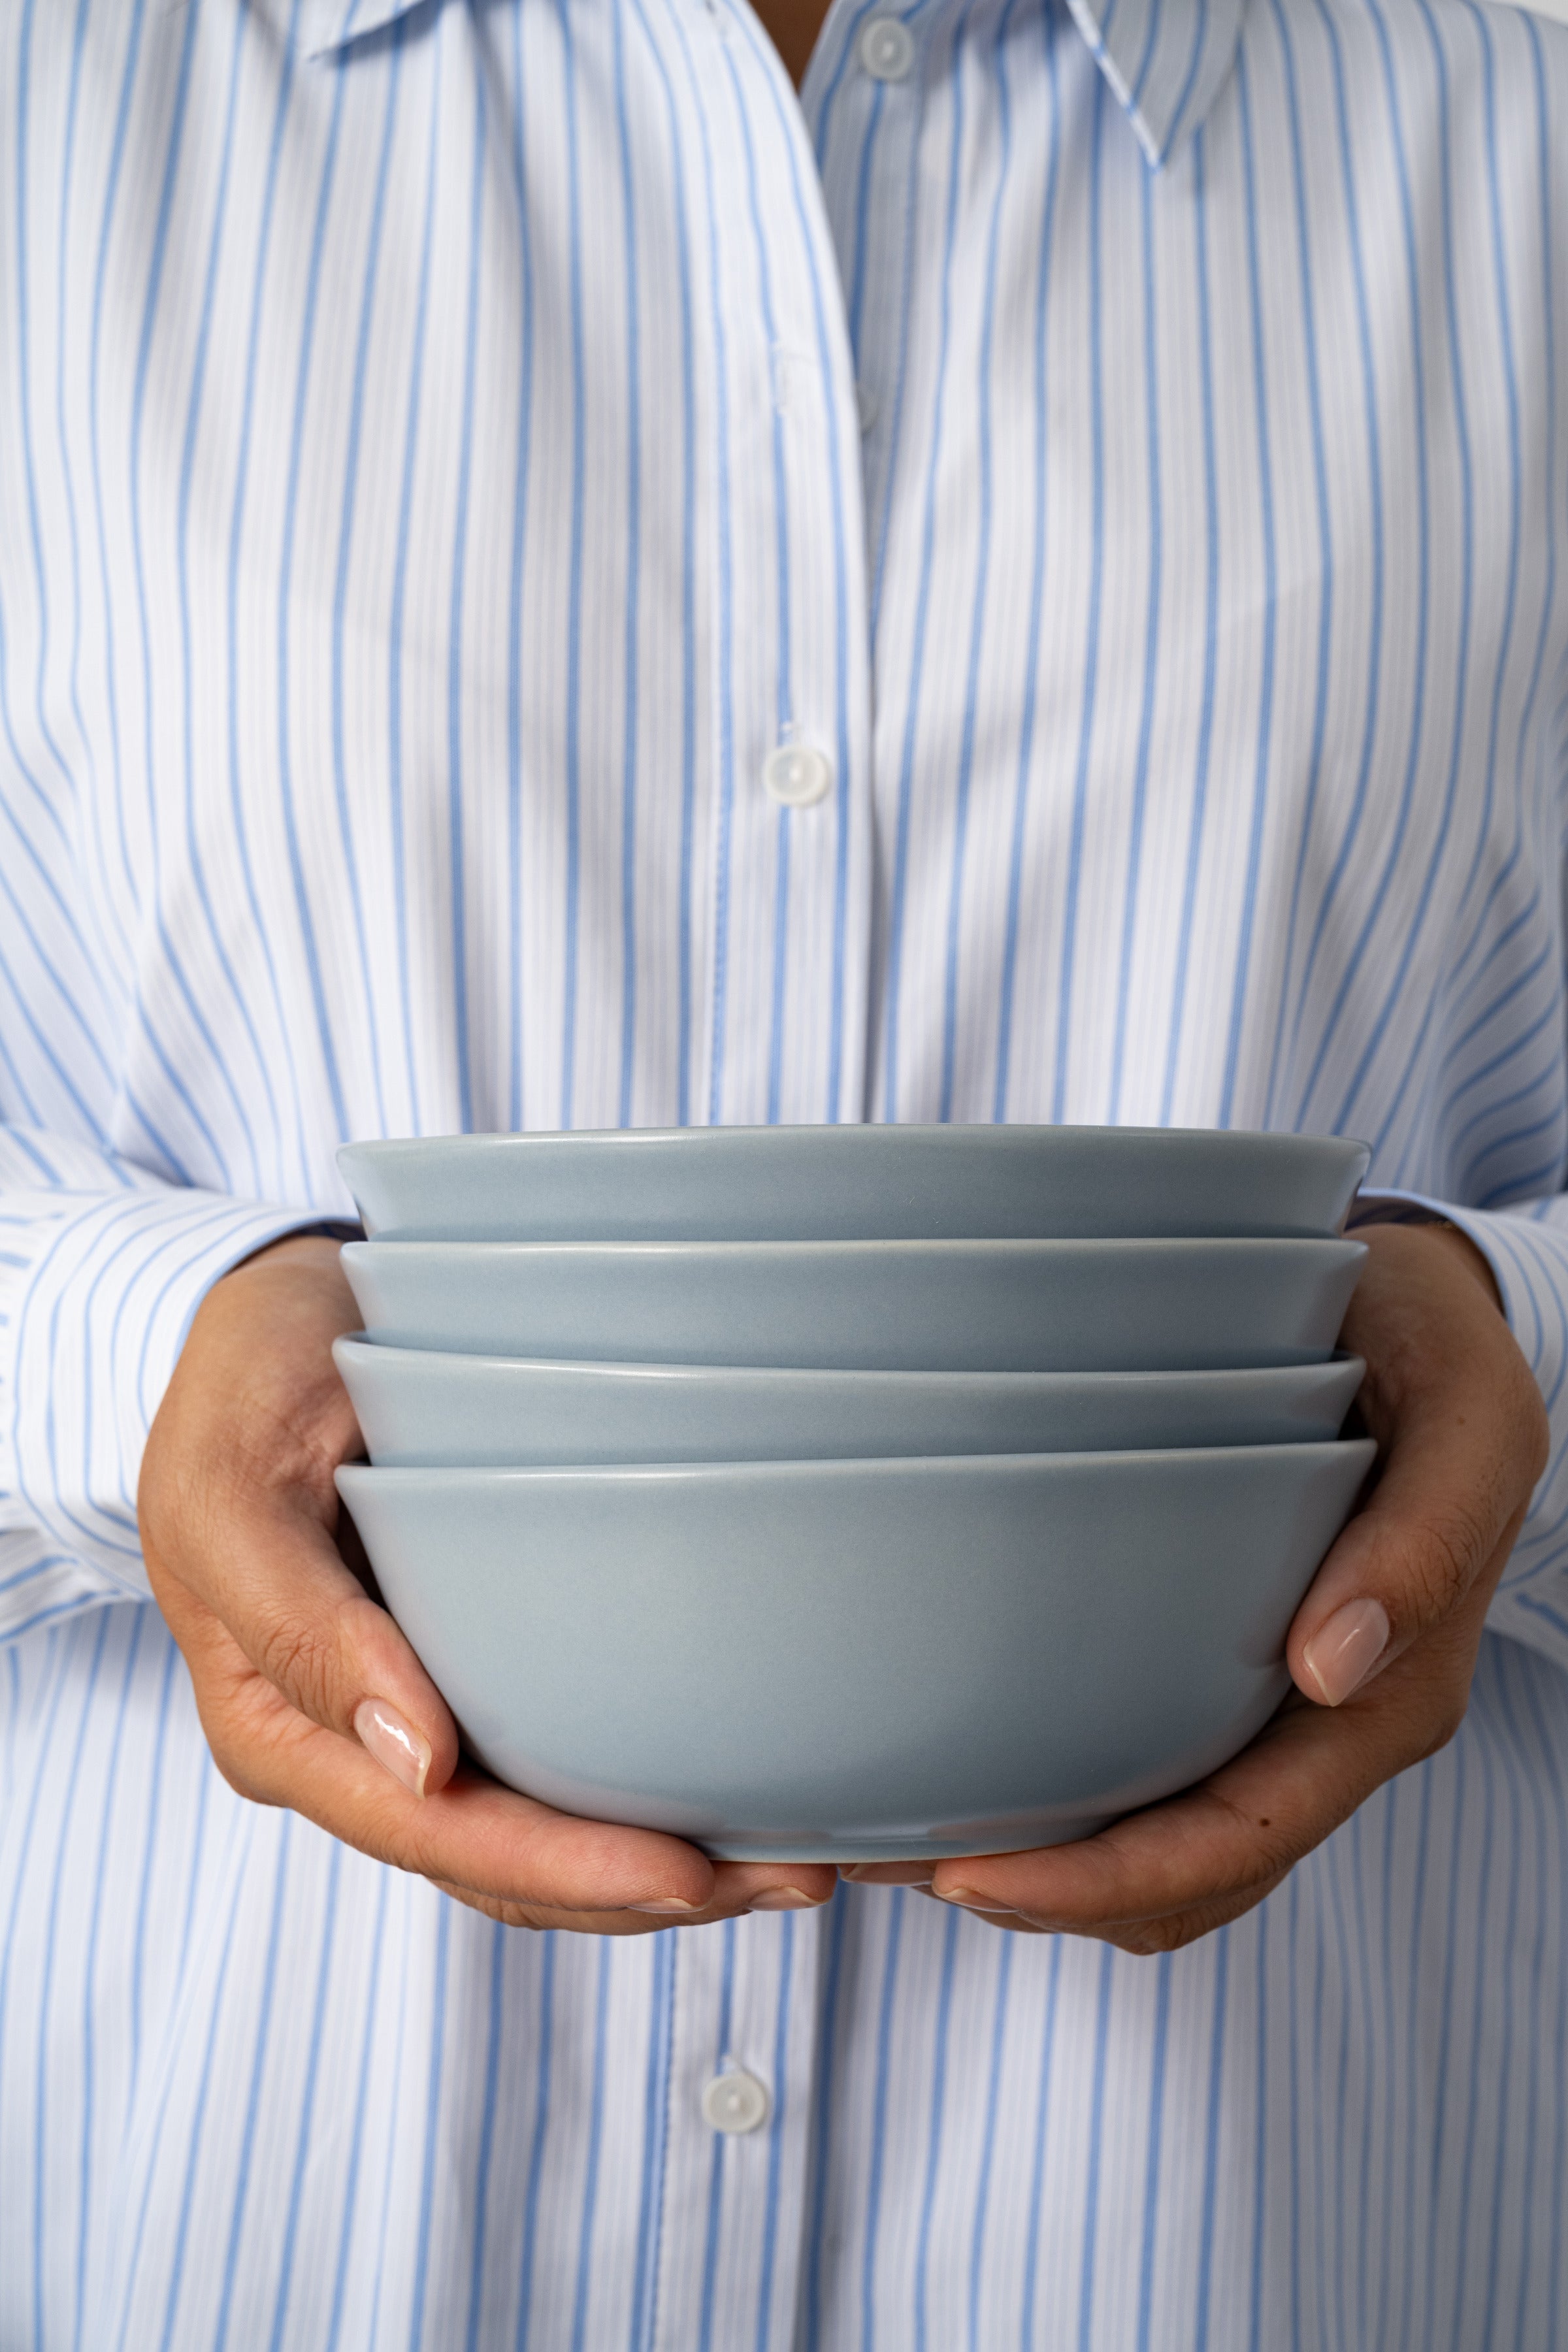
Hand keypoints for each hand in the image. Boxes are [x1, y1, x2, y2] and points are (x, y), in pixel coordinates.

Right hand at [138, 1234, 835, 1932]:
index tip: (681, 1872)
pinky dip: (641, 1787)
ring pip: (539, 1831)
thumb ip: (303, 1627)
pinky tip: (739, 1785)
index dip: (561, 1870)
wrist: (265, 1311)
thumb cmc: (239, 1384)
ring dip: (663, 1860)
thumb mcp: (234, 1488)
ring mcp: (414, 1709)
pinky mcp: (468, 1664)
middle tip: (792, 1881)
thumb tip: (418, 1765)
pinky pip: (553, 1759)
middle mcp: (351, 1743)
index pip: (433, 1834)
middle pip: (503, 1862)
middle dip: (643, 1888)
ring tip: (797, 1862)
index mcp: (279, 1728)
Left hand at [845, 1221, 1548, 1951]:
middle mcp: (1335, 1724)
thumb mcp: (1466, 1415)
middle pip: (1189, 1875)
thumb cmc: (1436, 1347)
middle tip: (900, 1864)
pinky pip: (1155, 1768)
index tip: (974, 1871)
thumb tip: (1330, 1668)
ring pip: (1163, 1846)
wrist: (1417, 1309)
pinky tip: (968, 1766)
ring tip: (901, 1841)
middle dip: (1050, 1894)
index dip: (1108, 1878)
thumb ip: (1425, 1536)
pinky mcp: (1234, 1664)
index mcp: (1390, 1695)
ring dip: (1045, 1866)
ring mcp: (1282, 1704)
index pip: (1242, 1839)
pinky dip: (1066, 1800)